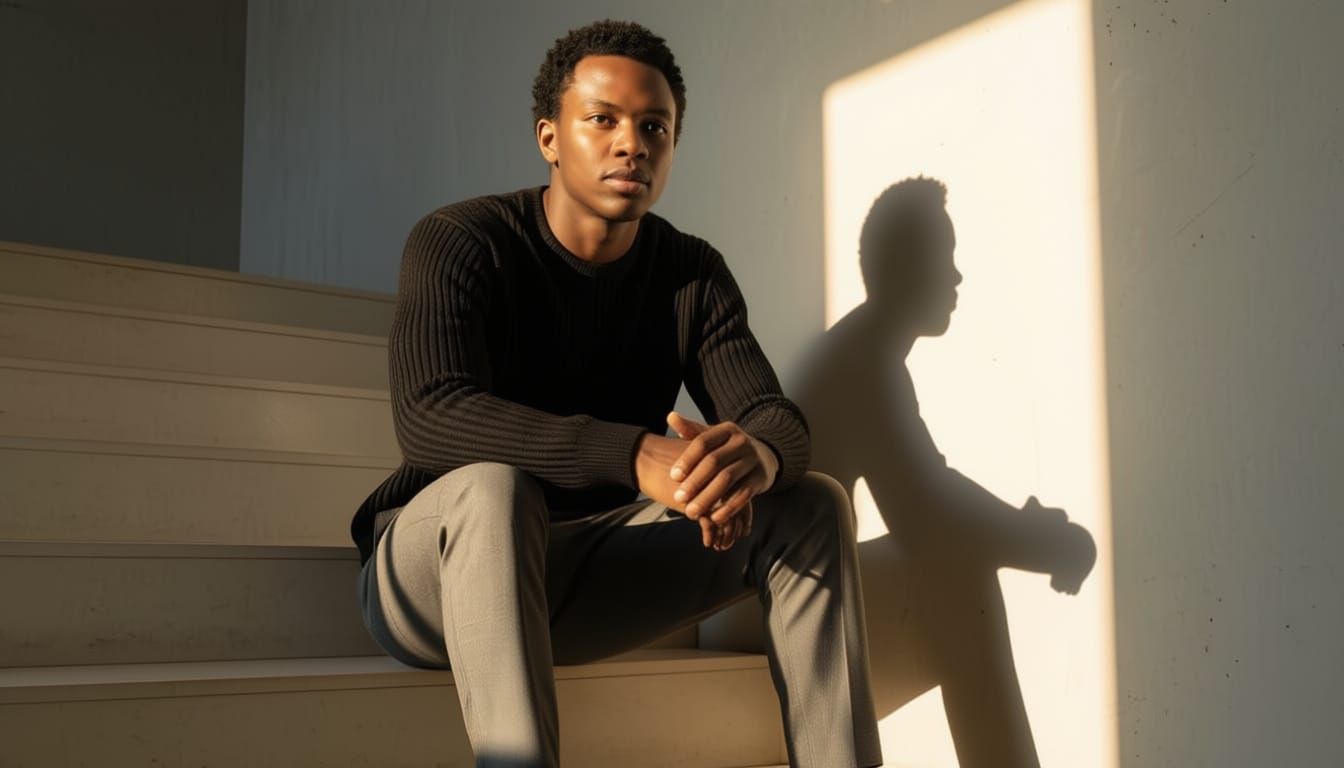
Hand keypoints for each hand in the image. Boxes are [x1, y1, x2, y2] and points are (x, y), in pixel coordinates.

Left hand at [666, 411, 778, 528]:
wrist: (763, 456)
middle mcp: (742, 442)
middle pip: (714, 462)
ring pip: (727, 480)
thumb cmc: (727, 449)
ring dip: (707, 498)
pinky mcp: (760, 478)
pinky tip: (713, 518)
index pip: (703, 443)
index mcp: (726, 429)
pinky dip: (727, 508)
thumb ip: (691, 430)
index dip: (687, 460)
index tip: (673, 476)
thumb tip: (671, 416)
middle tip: (679, 498)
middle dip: (694, 482)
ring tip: (691, 513)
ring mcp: (753, 460)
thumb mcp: (712, 437)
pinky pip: (743, 495)